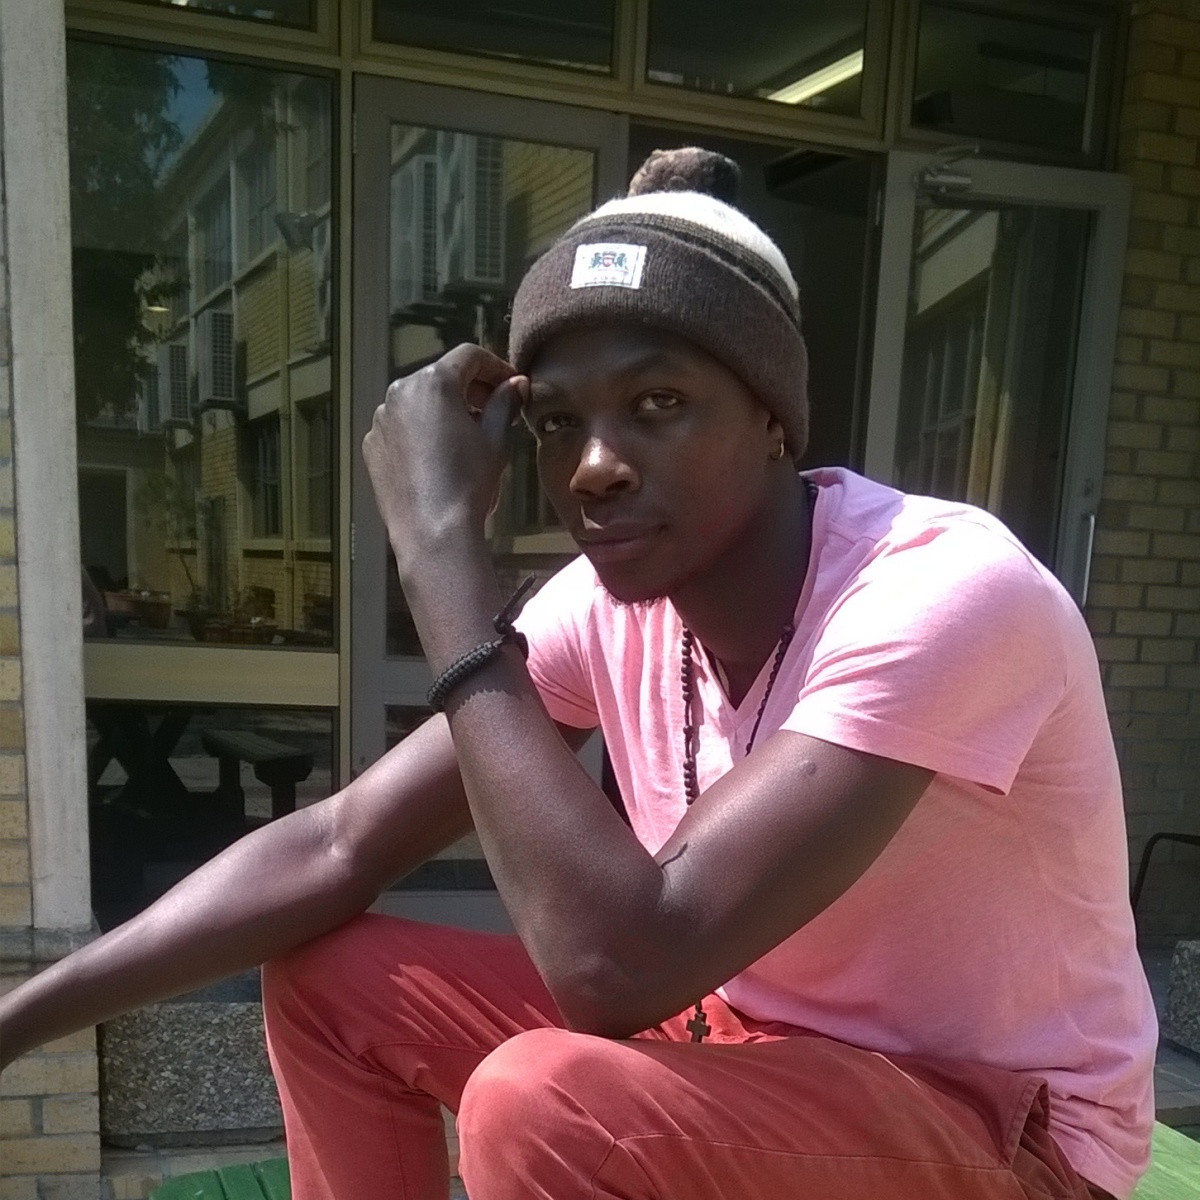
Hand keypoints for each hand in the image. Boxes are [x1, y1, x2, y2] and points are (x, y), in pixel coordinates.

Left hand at [364, 344, 525, 569]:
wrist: (432, 532)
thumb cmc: (469, 483)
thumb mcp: (495, 440)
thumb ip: (505, 404)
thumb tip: (516, 384)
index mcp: (434, 382)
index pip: (469, 357)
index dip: (496, 367)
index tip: (512, 385)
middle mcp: (400, 392)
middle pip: (441, 378)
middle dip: (470, 389)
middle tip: (494, 411)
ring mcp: (381, 419)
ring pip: (419, 403)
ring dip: (444, 410)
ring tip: (467, 437)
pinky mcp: (372, 445)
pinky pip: (401, 428)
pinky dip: (421, 432)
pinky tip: (438, 458)